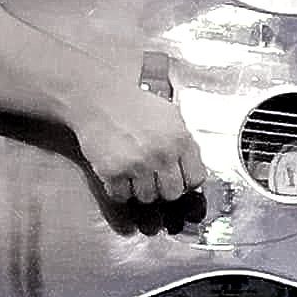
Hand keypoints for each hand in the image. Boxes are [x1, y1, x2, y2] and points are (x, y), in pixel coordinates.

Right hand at [72, 85, 206, 204]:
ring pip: (147, 197)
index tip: (178, 178)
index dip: (186, 180)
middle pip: (172, 193)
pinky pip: (122, 195)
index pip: (195, 178)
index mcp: (180, 139)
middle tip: (154, 177)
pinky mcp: (114, 171)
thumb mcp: (171, 117)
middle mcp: (162, 153)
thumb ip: (185, 143)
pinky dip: (119, 189)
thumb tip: (192, 170)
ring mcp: (138, 164)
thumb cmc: (134, 106)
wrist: (100, 99)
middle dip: (163, 188)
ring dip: (140, 189)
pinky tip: (119, 174)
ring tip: (134, 173)